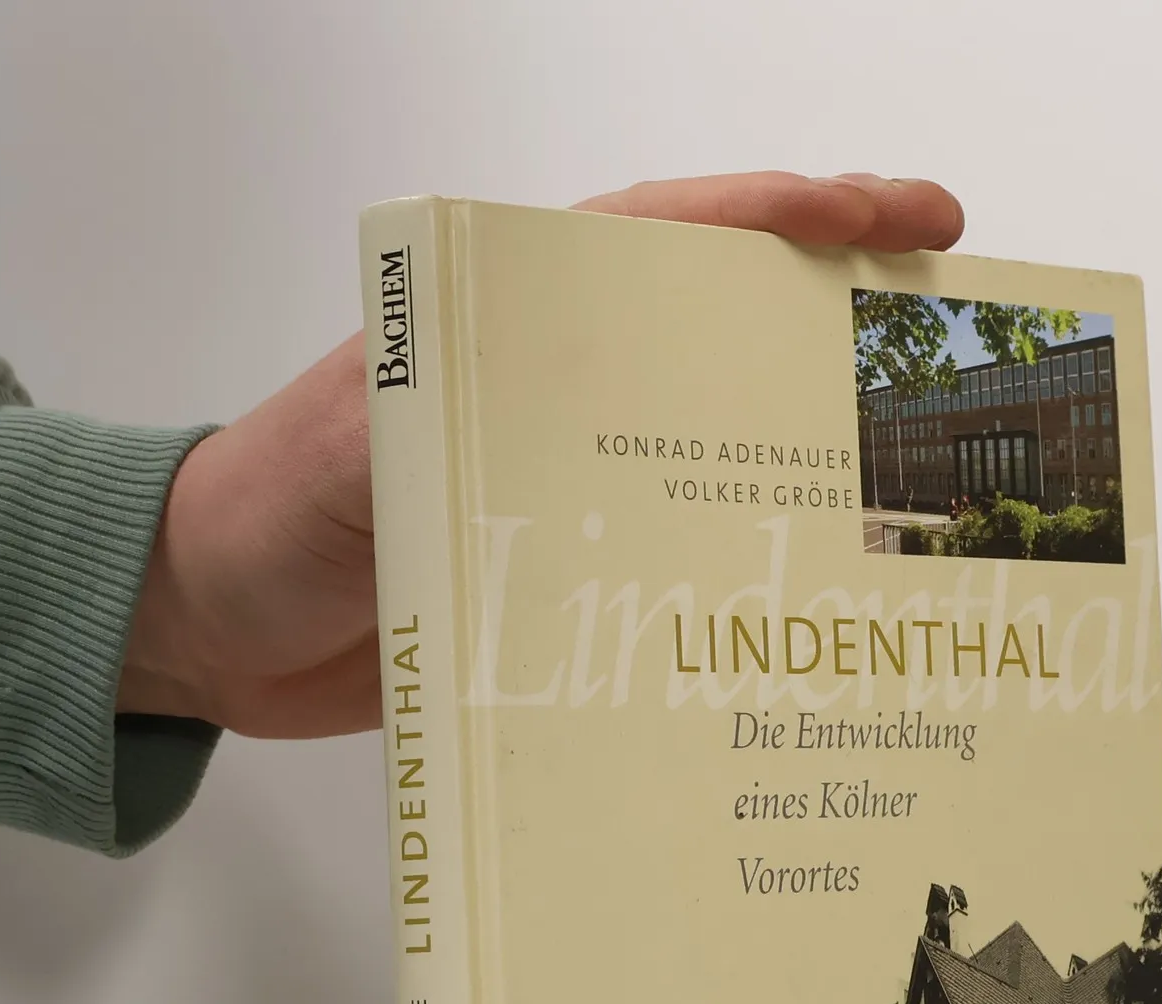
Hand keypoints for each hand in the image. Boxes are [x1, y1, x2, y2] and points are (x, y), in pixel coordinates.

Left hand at [119, 172, 964, 736]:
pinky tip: (816, 591)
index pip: (671, 237)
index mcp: (508, 321)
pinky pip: (675, 547)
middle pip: (722, 327)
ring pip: (716, 435)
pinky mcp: (566, 563)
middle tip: (952, 328)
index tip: (898, 219)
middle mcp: (558, 387)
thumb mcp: (349, 449)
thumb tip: (559, 406)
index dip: (789, 218)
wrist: (209, 626)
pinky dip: (747, 560)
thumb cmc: (262, 518)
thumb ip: (441, 412)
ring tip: (920, 460)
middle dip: (839, 316)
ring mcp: (571, 475)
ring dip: (812, 441)